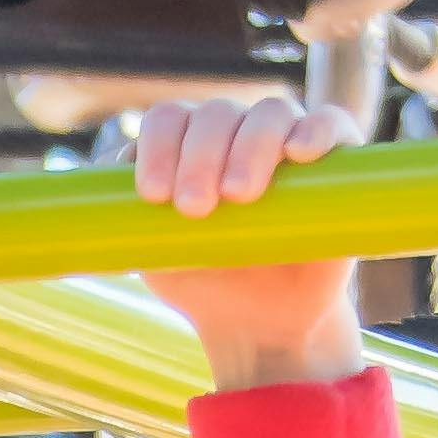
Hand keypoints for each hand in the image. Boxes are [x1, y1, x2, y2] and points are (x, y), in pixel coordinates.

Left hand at [123, 85, 370, 386]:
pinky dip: (317, 130)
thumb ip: (126, 218)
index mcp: (189, 144)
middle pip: (216, 113)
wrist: (260, 324)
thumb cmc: (203, 280)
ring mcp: (286, 142)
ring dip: (250, 146)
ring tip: (239, 194)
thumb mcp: (155, 252)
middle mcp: (237, 132)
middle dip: (199, 155)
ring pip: (270, 112)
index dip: (158, 148)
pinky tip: (301, 151)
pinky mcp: (335, 162)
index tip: (152, 196)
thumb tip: (103, 183)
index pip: (169, 120)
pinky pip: (332, 123)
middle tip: (194, 208)